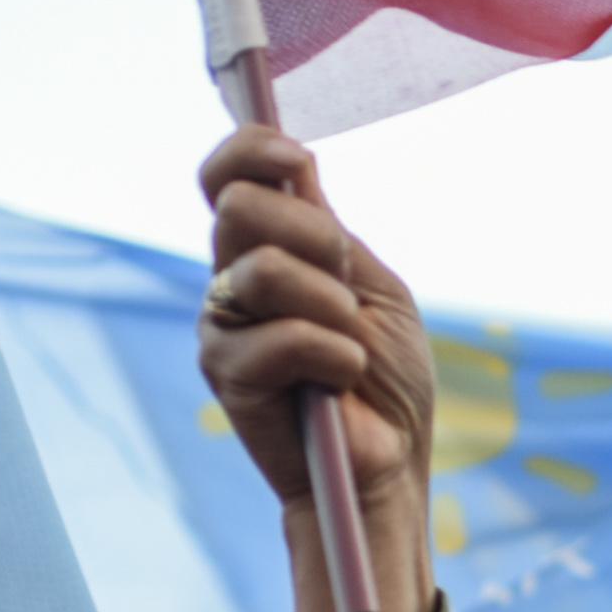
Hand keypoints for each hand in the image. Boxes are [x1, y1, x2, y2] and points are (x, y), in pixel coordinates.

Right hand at [195, 127, 437, 592]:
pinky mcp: (223, 371)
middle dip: (314, 239)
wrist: (389, 461)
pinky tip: (341, 380)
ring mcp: (222, 323)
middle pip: (239, 206)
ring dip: (330, 305)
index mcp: (270, 247)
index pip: (228, 174)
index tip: (296, 161)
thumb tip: (295, 163)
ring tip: (350, 344)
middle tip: (346, 286)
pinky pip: (277, 336)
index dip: (250, 151)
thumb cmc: (388, 379)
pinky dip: (330, 354)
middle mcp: (234, 276)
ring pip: (260, 270)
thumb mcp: (376, 289)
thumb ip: (330, 232)